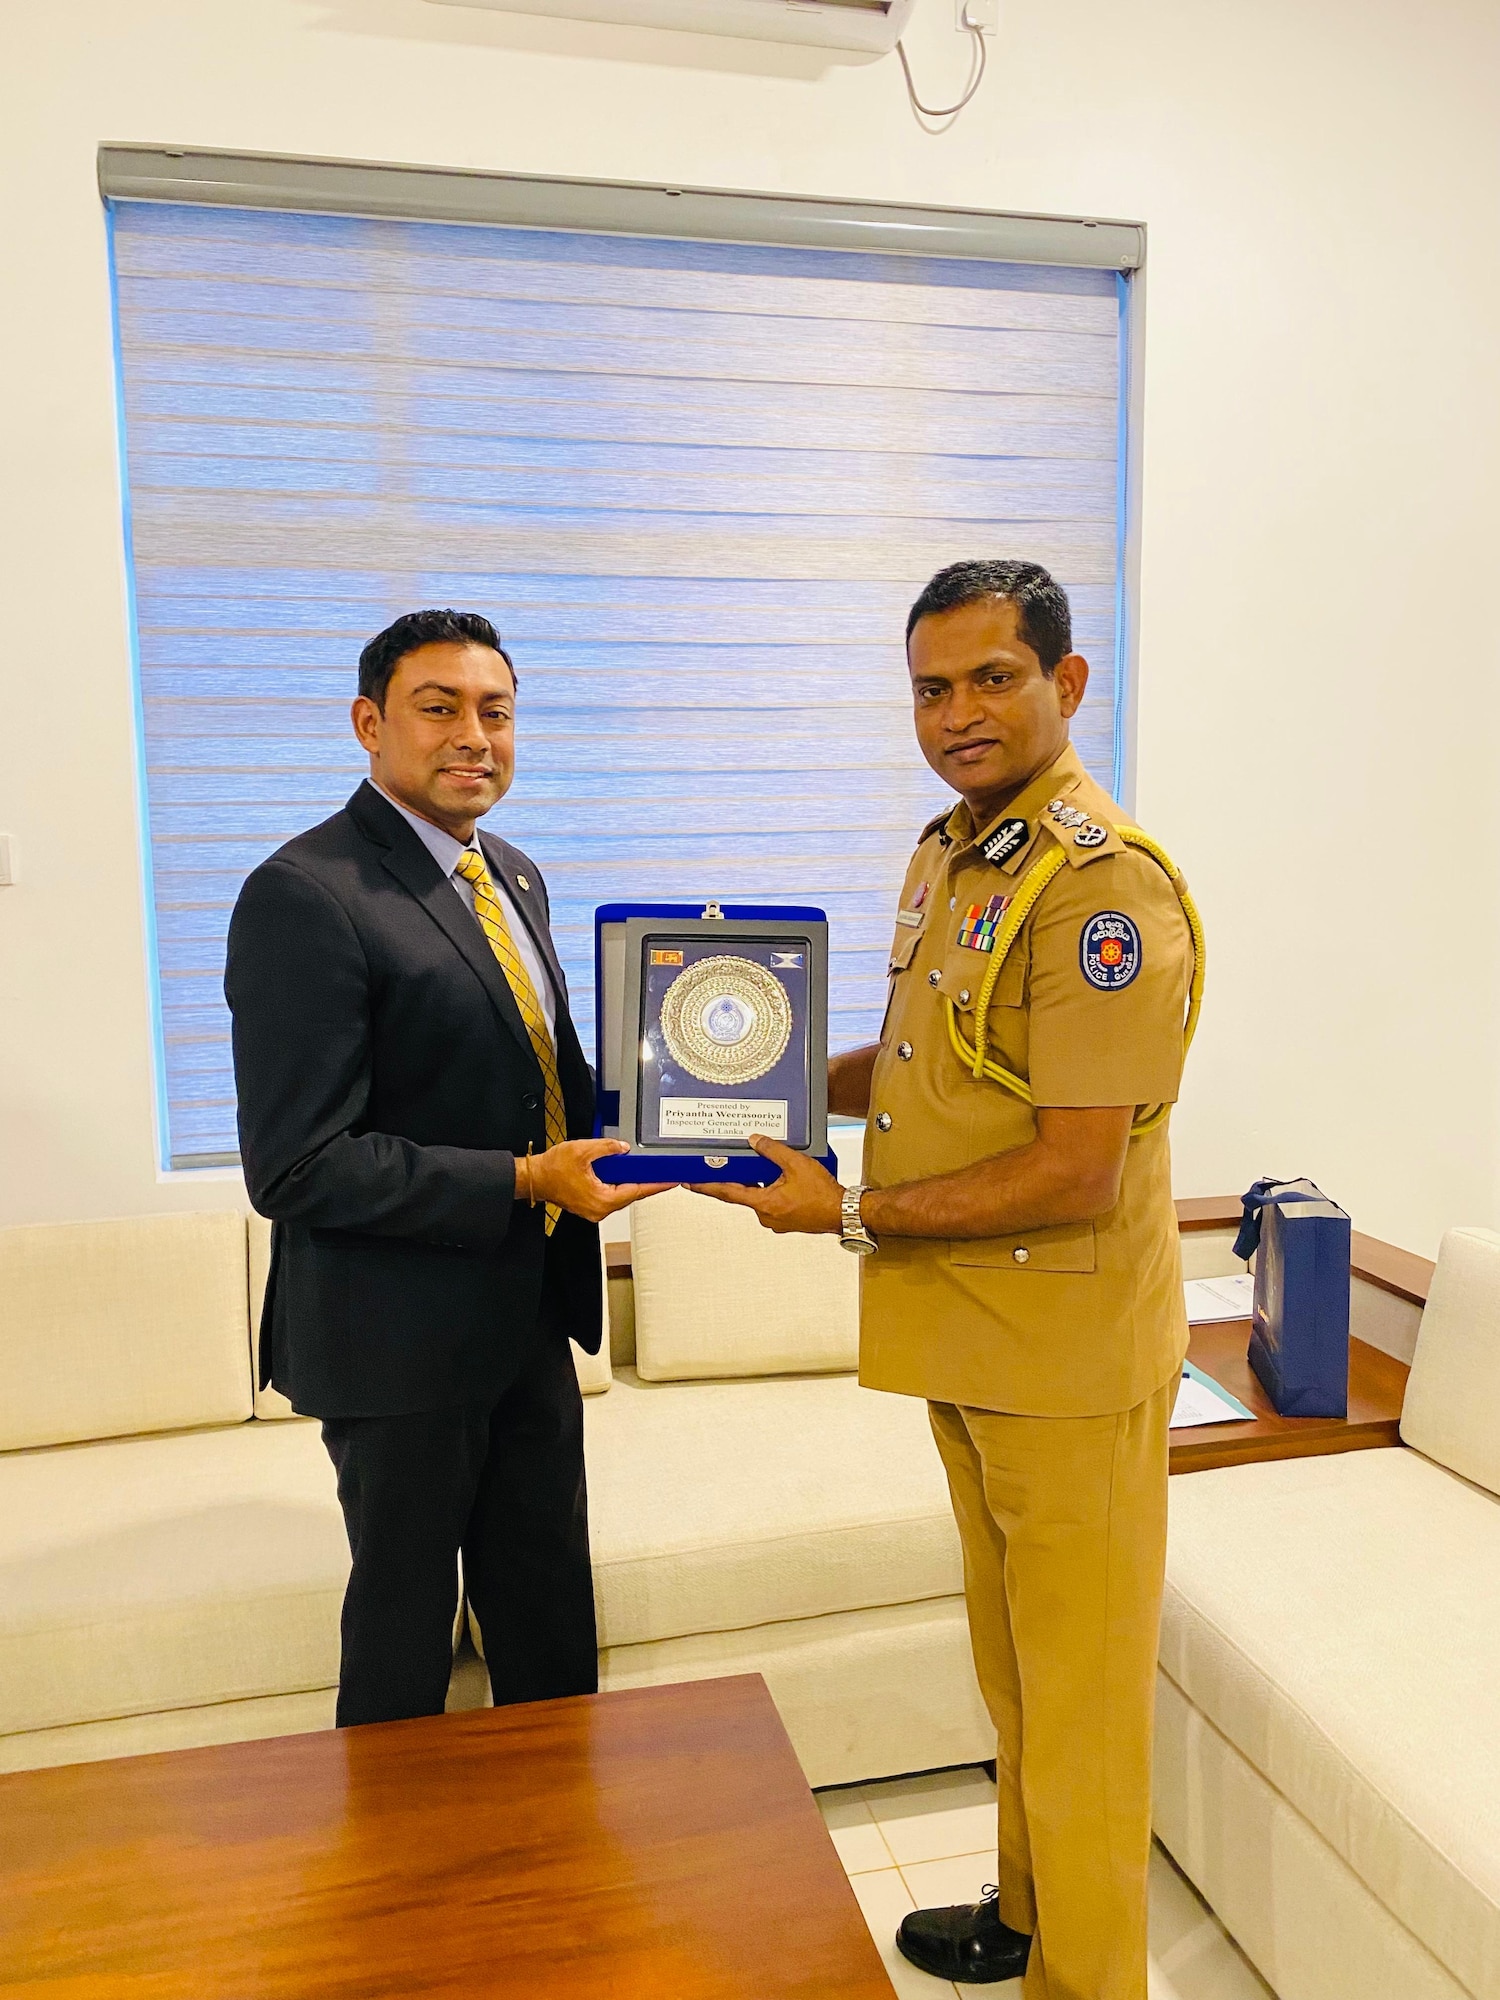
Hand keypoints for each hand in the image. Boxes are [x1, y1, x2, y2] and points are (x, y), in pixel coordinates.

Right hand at [526, 1139, 672, 1223]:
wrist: (535, 1178)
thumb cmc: (553, 1169)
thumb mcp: (583, 1150)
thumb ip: (607, 1148)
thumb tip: (623, 1148)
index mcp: (602, 1199)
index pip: (636, 1191)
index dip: (655, 1185)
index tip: (670, 1181)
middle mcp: (600, 1209)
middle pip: (630, 1195)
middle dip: (643, 1182)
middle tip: (660, 1172)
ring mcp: (594, 1209)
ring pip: (620, 1195)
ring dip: (629, 1183)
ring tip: (641, 1170)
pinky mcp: (590, 1205)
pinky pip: (610, 1195)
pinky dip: (617, 1185)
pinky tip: (620, 1173)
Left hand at [690, 1134, 842, 1235]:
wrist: (844, 1213)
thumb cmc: (823, 1194)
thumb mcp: (796, 1164)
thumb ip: (772, 1150)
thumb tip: (754, 1140)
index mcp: (764, 1203)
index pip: (727, 1193)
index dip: (706, 1187)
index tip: (690, 1183)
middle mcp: (766, 1215)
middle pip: (743, 1193)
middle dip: (736, 1178)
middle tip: (725, 1164)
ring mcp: (776, 1220)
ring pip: (758, 1196)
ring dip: (757, 1183)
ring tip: (761, 1165)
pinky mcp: (786, 1220)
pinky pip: (771, 1201)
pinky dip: (770, 1189)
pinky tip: (778, 1177)